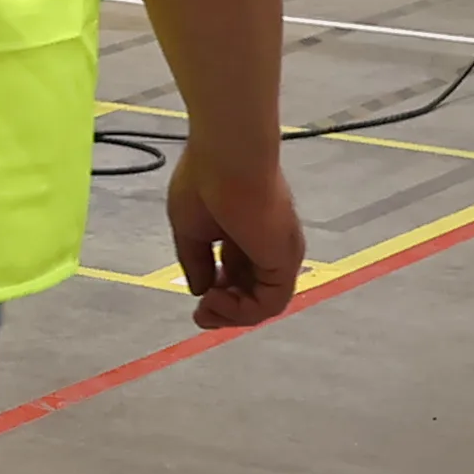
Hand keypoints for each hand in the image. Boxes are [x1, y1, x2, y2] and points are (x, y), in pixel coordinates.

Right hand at [169, 149, 305, 330]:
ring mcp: (279, 254)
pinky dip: (242, 311)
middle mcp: (269, 247)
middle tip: (200, 315)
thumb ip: (195, 261)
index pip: (240, 275)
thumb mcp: (189, 227)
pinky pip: (270, 303)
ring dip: (233, 314)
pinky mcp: (283, 261)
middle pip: (254, 293)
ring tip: (206, 307)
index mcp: (247, 234)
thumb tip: (200, 288)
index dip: (219, 293)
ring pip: (265, 303)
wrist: (227, 157)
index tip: (197, 302)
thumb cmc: (205, 181)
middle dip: (227, 310)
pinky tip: (215, 298)